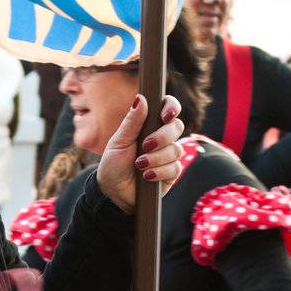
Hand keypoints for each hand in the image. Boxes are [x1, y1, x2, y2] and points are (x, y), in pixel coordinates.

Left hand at [96, 95, 184, 212]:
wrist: (113, 193)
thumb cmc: (113, 164)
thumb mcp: (119, 141)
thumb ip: (132, 121)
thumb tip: (141, 98)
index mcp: (150, 125)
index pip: (169, 108)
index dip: (171, 107)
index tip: (165, 115)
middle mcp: (162, 138)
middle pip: (177, 127)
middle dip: (162, 137)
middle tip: (145, 145)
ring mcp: (168, 155)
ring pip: (176, 149)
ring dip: (157, 158)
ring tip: (140, 165)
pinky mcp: (171, 173)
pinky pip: (175, 167)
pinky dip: (159, 172)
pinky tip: (147, 177)